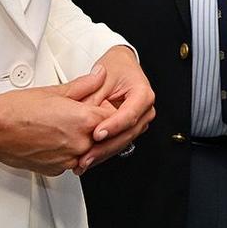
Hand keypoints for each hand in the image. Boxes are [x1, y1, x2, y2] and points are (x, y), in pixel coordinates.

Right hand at [0, 71, 108, 176]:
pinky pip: (71, 160)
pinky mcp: (56, 170)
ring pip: (87, 150)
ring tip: (61, 127)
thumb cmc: (17, 110)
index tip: (98, 105)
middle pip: (102, 136)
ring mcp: (68, 159)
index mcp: (83, 120)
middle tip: (76, 115)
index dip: (106, 110)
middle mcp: (79, 143)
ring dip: (81, 140)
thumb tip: (99, 75)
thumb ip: (85, 85)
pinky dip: (67, 151)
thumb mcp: (55, 91)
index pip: (113, 118)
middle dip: (95, 126)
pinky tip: (53, 139)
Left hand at [75, 46, 155, 172]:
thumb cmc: (116, 68)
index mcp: (143, 94)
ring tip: (84, 162)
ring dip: (103, 153)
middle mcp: (144, 110)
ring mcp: (138, 121)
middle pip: (127, 133)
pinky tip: (89, 158)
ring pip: (122, 141)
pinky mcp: (129, 128)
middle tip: (87, 156)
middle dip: (105, 147)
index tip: (97, 134)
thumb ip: (92, 98)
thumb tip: (81, 118)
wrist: (121, 66)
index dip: (113, 126)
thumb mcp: (101, 77)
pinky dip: (103, 151)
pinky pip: (117, 142)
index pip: (129, 115)